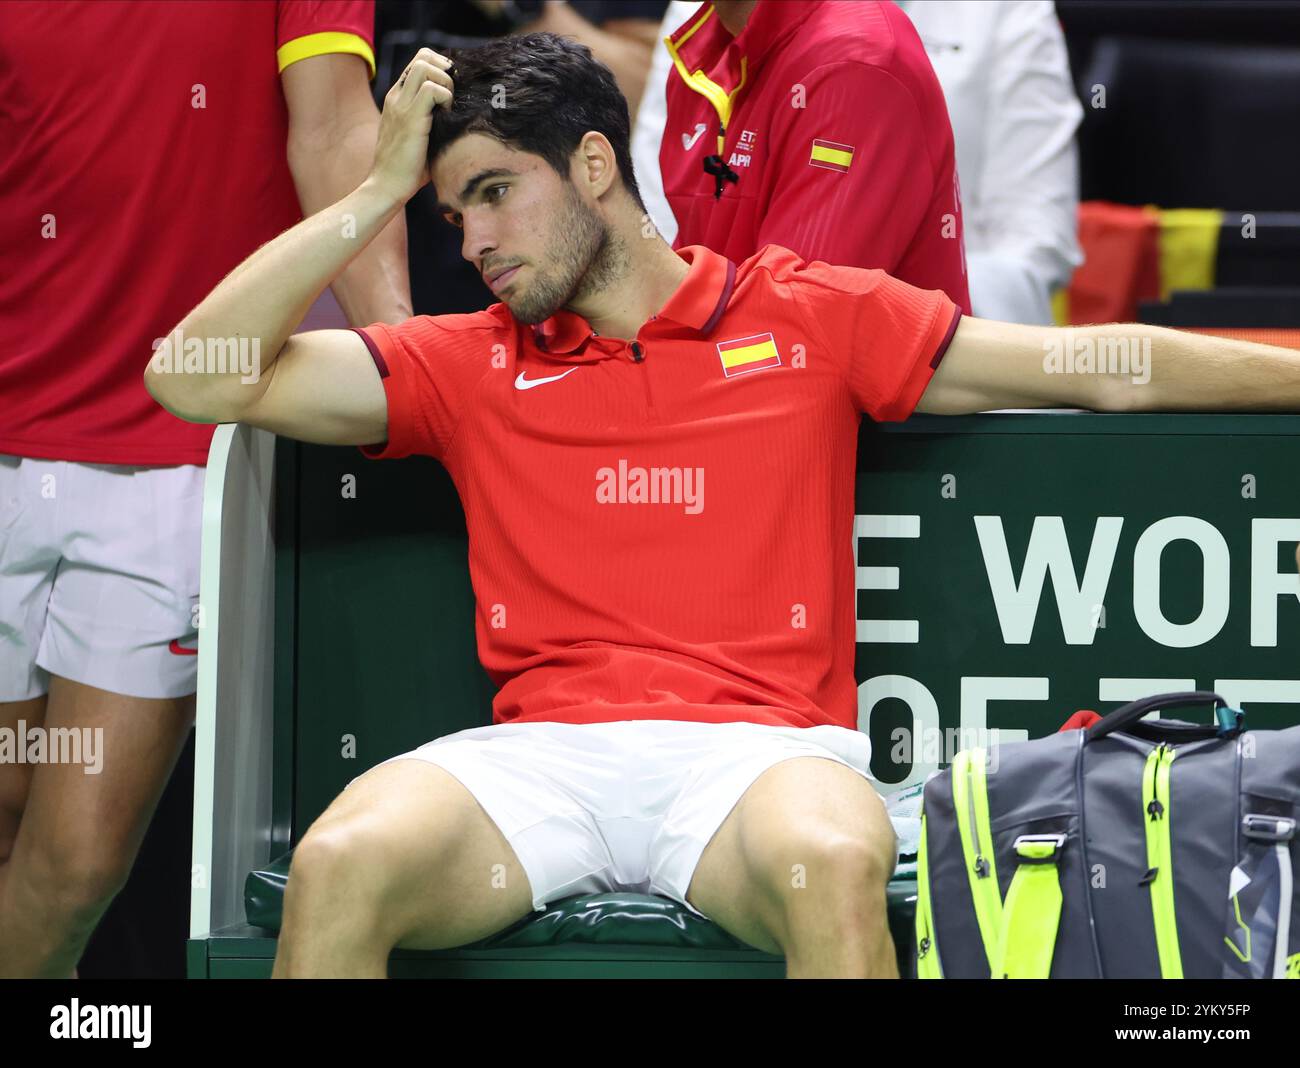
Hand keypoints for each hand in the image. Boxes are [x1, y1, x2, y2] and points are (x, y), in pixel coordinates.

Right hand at [369, 48, 453, 203]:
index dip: (440, 68)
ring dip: (445, 81)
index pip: (418, 62)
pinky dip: (446, 97)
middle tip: (453, 94)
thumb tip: (460, 117)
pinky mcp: (410, 118)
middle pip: (422, 56)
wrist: (387, 186)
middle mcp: (397, 96)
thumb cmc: (407, 170)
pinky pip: (432, 89)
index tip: (451, 91)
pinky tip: (447, 116)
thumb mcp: (420, 138)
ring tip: (449, 106)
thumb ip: (432, 121)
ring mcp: (401, 105)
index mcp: (397, 99)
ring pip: (425, 65)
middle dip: (445, 69)